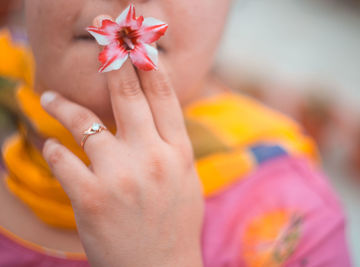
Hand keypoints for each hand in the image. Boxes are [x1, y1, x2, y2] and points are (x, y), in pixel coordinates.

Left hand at [40, 59, 203, 266]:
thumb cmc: (174, 225)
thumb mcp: (185, 181)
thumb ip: (172, 146)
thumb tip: (154, 115)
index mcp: (179, 154)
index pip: (164, 99)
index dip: (149, 68)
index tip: (137, 49)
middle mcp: (152, 159)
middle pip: (128, 98)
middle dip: (113, 68)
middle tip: (101, 50)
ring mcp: (120, 177)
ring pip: (84, 124)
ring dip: (61, 106)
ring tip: (49, 97)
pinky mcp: (91, 199)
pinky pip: (62, 159)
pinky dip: (53, 149)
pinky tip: (50, 146)